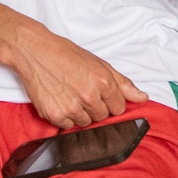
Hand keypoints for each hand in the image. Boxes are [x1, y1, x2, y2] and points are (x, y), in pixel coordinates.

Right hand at [8, 24, 147, 128]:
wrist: (33, 51)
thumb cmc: (66, 54)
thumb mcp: (98, 63)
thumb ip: (123, 83)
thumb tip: (143, 98)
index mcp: (103, 81)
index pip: (119, 108)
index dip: (110, 101)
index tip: (99, 93)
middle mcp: (89, 96)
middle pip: (102, 117)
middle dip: (95, 107)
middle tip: (81, 91)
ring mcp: (71, 107)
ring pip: (85, 123)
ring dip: (80, 113)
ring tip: (69, 94)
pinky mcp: (55, 115)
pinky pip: (68, 126)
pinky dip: (65, 117)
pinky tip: (59, 100)